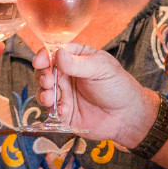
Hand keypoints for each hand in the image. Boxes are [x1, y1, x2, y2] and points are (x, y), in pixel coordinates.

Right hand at [32, 43, 157, 145]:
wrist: (127, 116)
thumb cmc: (118, 86)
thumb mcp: (101, 69)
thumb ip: (78, 64)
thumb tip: (57, 54)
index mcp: (76, 58)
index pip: (54, 52)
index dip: (44, 56)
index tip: (40, 62)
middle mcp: (67, 74)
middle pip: (45, 71)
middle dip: (42, 75)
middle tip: (48, 81)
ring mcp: (65, 93)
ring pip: (44, 90)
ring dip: (42, 92)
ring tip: (50, 97)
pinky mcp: (64, 112)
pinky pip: (51, 109)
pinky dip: (52, 109)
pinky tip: (64, 110)